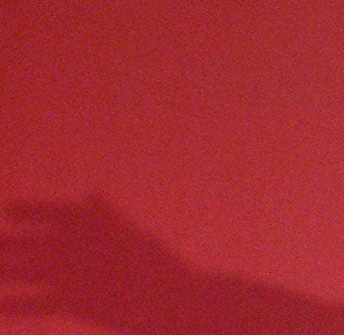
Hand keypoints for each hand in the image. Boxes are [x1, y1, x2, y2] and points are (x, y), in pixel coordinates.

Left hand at [0, 194, 193, 327]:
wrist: (172, 297)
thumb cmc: (158, 267)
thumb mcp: (133, 234)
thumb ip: (106, 216)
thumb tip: (92, 195)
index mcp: (96, 223)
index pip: (54, 212)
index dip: (31, 211)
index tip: (9, 211)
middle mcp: (79, 242)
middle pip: (30, 242)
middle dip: (6, 242)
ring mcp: (73, 270)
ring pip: (24, 269)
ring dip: (1, 267)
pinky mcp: (71, 298)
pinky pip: (32, 302)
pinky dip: (11, 303)